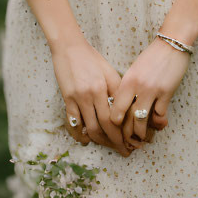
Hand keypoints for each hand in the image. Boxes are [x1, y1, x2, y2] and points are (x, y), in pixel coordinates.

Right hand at [51, 37, 135, 157]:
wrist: (69, 47)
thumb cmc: (91, 58)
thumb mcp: (109, 71)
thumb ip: (117, 90)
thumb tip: (126, 110)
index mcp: (103, 87)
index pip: (115, 118)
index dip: (123, 133)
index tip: (130, 141)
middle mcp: (91, 95)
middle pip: (103, 127)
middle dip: (114, 142)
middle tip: (124, 150)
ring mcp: (77, 98)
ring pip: (89, 128)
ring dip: (99, 141)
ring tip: (108, 146)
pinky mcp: (66, 99)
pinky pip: (72, 123)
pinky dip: (79, 135)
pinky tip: (85, 139)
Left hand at [109, 37, 190, 146]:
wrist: (171, 43)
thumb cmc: (151, 57)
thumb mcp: (134, 70)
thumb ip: (128, 87)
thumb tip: (123, 107)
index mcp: (126, 80)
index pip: (115, 108)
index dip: (113, 124)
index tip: (115, 131)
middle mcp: (137, 87)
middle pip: (127, 118)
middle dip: (126, 134)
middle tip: (128, 142)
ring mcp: (152, 91)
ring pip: (142, 121)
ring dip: (141, 133)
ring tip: (142, 139)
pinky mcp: (166, 93)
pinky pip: (160, 116)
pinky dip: (158, 124)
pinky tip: (158, 125)